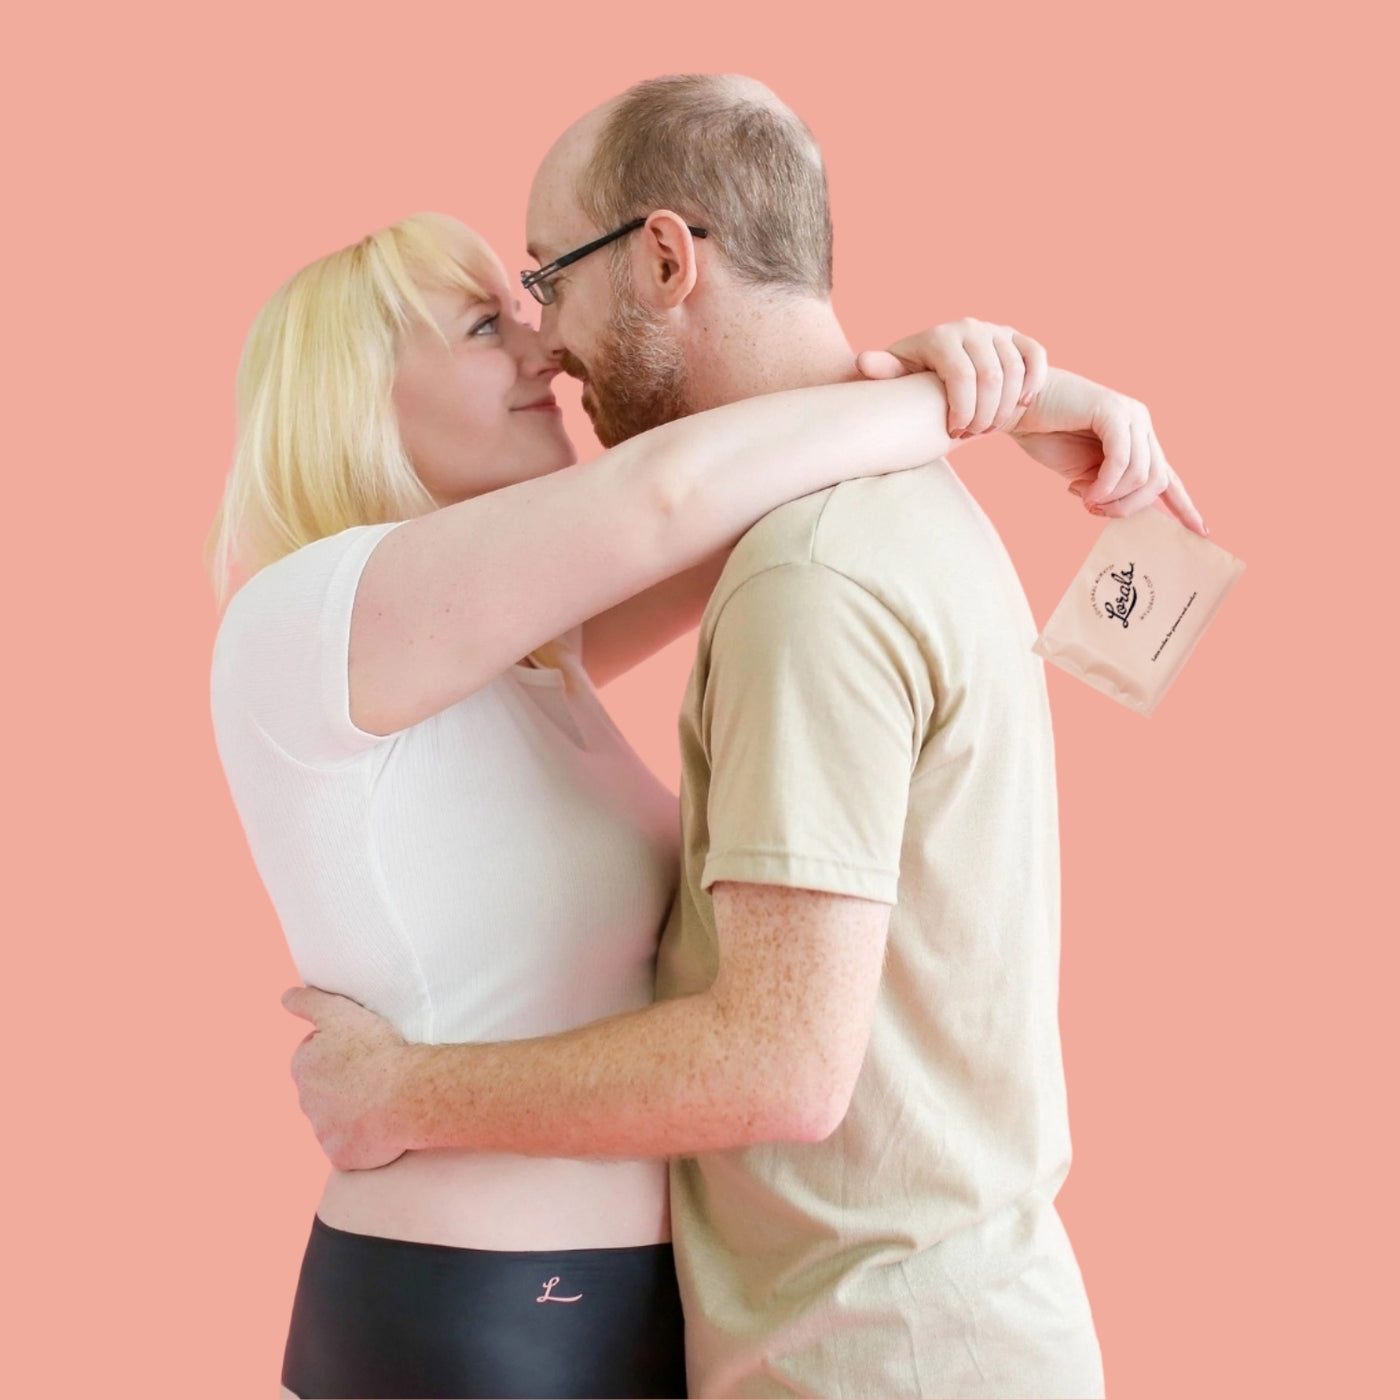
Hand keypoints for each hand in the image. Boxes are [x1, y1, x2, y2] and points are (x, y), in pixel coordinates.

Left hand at [282, 986, 414, 1170]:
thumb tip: (285, 997)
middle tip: (375, 1074)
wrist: (404, 1094)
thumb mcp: (339, 1012)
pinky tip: (382, 1127)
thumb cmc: (375, 1051)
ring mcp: (323, 1133)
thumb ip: (309, 1002)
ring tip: (383, 1100)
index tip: (363, 1050)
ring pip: (336, 1121)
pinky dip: (363, 1140)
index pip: (315, 1056)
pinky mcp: (341, 1156)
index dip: (341, 1050)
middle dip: (344, 1083)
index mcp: (302, 1067)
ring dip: (353, 1112)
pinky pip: (350, 1148)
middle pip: (325, 1090)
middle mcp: (306, 1102)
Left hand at [856, 319, 1048, 436]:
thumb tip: (863, 362)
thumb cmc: (917, 376)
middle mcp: (970, 327)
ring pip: (1014, 372)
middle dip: (984, 414)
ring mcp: (997, 330)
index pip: (961, 375)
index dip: (962, 409)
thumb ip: (884, 370)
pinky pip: (1036, 357)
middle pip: (990, 377)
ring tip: (988, 427)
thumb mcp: (899, 374)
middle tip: (972, 434)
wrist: (946, 366)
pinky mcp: (1018, 337)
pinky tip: (1020, 405)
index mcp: (941, 336)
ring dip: (1004, 407)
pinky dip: (1032, 383)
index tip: (954, 433)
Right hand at [1010, 369, 1205, 533]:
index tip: (1203, 532)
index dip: (1185, 506)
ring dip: (1112, 498)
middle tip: (1094, 512)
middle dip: (1128, 508)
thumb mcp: (1081, 473)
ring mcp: (1131, 415)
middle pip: (1156, 481)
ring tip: (1084, 499)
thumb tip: (1115, 509)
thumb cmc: (1044, 436)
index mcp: (1136, 440)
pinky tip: (1085, 492)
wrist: (1017, 407)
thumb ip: (1105, 488)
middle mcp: (1141, 425)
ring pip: (1141, 474)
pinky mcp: (1113, 411)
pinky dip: (1105, 484)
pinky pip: (1121, 460)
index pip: (1168, 477)